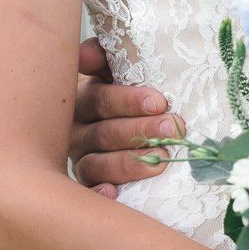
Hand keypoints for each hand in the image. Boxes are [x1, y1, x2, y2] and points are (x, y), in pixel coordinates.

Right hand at [69, 38, 184, 195]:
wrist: (112, 117)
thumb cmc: (123, 89)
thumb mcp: (114, 68)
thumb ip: (105, 55)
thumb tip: (90, 55)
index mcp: (83, 98)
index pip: (101, 99)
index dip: (127, 100)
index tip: (159, 102)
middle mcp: (77, 131)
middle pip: (103, 133)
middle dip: (139, 132)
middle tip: (171, 129)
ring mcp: (80, 159)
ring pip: (96, 164)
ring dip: (128, 163)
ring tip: (160, 162)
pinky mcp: (87, 184)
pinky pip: (89, 191)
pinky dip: (98, 193)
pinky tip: (113, 194)